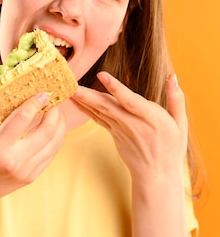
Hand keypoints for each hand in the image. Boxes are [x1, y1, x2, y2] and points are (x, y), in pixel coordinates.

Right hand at [0, 92, 66, 203]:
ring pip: (55, 142)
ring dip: (59, 123)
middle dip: (54, 111)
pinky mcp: (33, 176)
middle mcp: (14, 159)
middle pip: (46, 130)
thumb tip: (12, 90)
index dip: (35, 102)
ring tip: (55, 111)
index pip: (22, 118)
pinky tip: (52, 127)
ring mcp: (26, 170)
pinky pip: (52, 153)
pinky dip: (55, 137)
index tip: (43, 91)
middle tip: (53, 99)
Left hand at [71, 71, 187, 182]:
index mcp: (152, 118)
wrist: (156, 173)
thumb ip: (176, 99)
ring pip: (100, 111)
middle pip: (108, 106)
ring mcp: (120, 129)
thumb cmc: (171, 146)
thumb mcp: (180, 123)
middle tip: (72, 84)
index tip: (101, 75)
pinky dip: (85, 108)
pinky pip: (97, 118)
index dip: (116, 88)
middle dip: (88, 94)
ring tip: (68, 88)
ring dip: (83, 99)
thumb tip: (173, 76)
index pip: (130, 101)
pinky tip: (74, 100)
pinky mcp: (113, 132)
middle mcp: (133, 123)